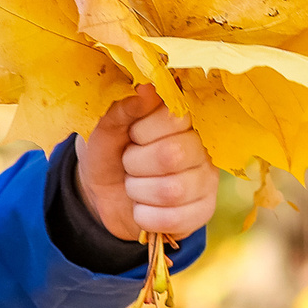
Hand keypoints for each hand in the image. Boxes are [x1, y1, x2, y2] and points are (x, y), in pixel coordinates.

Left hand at [77, 87, 216, 241]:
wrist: (101, 196)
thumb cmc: (107, 154)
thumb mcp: (102, 131)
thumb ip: (122, 110)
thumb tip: (146, 88)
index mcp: (180, 120)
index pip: (174, 117)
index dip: (142, 129)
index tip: (130, 135)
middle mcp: (201, 147)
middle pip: (172, 155)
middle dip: (134, 163)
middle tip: (128, 163)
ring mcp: (206, 180)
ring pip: (171, 190)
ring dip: (137, 190)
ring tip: (133, 185)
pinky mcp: (203, 211)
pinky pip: (174, 218)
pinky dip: (145, 216)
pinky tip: (140, 208)